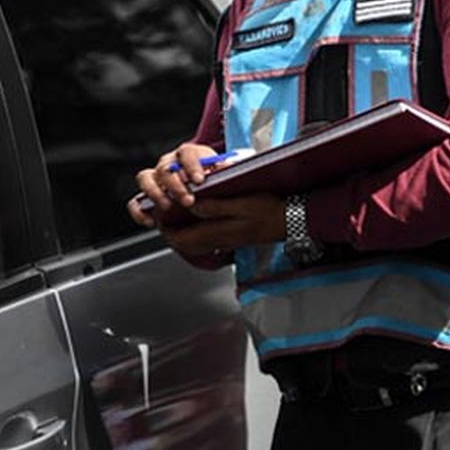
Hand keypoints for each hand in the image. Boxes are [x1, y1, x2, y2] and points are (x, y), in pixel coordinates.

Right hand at [127, 142, 219, 227]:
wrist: (206, 194)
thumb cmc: (216, 182)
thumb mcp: (225, 176)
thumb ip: (227, 171)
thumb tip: (225, 168)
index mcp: (189, 155)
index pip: (187, 153)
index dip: (192, 166)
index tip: (199, 181)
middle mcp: (169, 164)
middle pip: (166, 168)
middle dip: (176, 185)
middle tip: (188, 201)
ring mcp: (156, 179)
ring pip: (145, 179)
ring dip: (155, 193)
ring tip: (168, 207)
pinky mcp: (146, 197)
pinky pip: (136, 202)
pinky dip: (139, 211)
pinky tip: (151, 221)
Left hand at [160, 194, 285, 255]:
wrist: (290, 221)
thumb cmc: (269, 210)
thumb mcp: (242, 203)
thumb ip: (215, 206)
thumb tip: (192, 205)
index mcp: (218, 233)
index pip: (182, 238)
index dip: (166, 229)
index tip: (159, 215)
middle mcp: (219, 241)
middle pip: (185, 245)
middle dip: (172, 233)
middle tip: (164, 218)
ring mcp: (226, 243)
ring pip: (195, 246)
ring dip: (183, 235)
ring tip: (177, 220)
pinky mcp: (233, 240)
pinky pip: (207, 243)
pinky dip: (196, 236)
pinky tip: (198, 223)